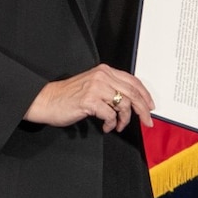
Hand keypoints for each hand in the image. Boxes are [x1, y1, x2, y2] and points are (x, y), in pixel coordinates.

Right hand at [25, 63, 154, 132]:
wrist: (47, 100)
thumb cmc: (69, 96)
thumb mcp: (93, 86)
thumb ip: (110, 88)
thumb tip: (131, 101)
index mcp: (104, 71)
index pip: (133, 81)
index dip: (145, 95)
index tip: (150, 106)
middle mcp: (102, 76)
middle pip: (132, 93)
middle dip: (143, 110)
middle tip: (147, 121)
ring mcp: (95, 88)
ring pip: (123, 104)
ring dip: (124, 119)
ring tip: (118, 126)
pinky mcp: (89, 101)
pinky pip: (110, 115)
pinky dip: (111, 124)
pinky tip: (106, 126)